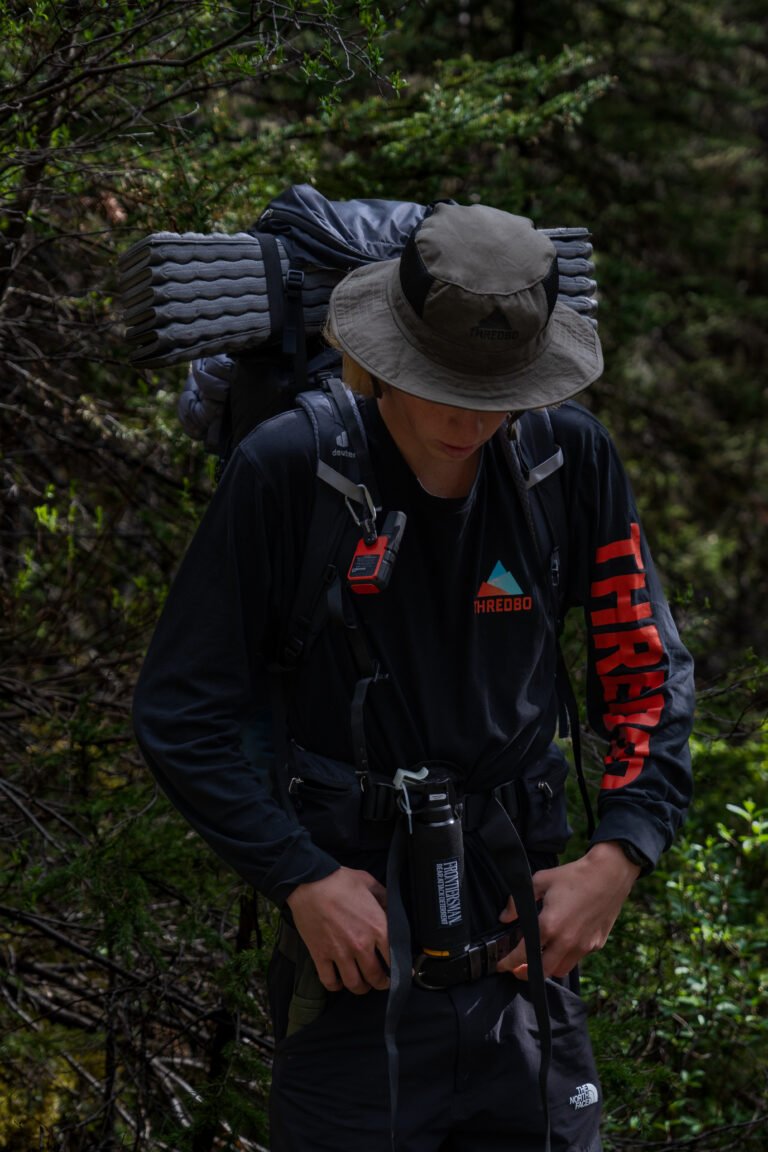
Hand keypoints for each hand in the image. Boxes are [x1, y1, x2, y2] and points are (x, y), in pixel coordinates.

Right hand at [286, 866, 389, 994]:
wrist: (308, 882)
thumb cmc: (339, 880)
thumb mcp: (369, 883)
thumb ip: (383, 897)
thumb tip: (390, 908)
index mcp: (377, 927)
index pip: (395, 958)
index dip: (399, 969)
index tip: (399, 972)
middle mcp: (361, 945)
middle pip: (376, 977)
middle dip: (381, 983)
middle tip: (381, 981)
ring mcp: (340, 952)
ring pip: (354, 984)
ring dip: (360, 988)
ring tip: (362, 984)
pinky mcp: (320, 955)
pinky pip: (329, 981)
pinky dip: (335, 986)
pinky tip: (338, 982)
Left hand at [497, 841, 640, 979]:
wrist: (609, 874)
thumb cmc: (573, 875)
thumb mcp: (540, 881)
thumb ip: (518, 902)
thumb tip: (505, 917)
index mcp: (549, 925)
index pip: (523, 953)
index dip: (508, 962)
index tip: (501, 966)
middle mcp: (566, 941)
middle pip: (542, 972)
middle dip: (526, 974)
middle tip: (517, 970)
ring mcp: (583, 946)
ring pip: (560, 969)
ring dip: (547, 968)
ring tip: (539, 959)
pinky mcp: (596, 945)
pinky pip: (576, 958)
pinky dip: (565, 957)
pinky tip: (561, 945)